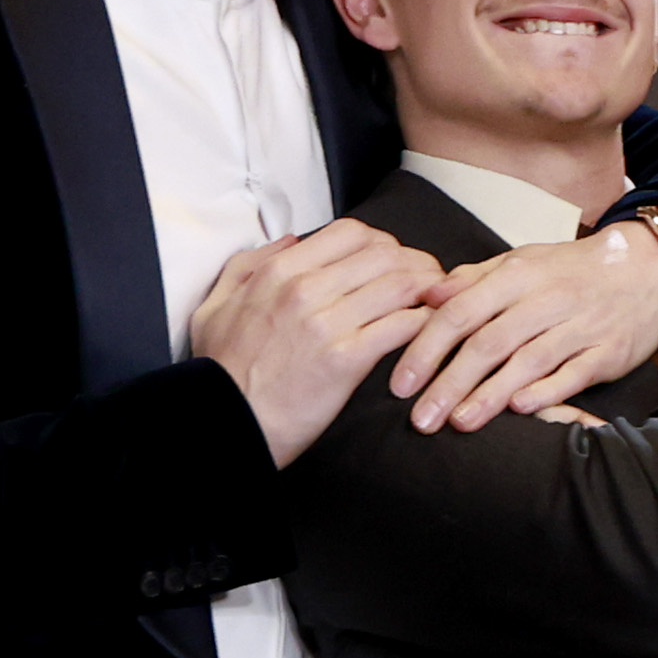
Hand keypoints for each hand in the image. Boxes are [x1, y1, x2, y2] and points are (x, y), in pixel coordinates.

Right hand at [181, 220, 444, 466]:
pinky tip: (431, 332)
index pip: (351, 233)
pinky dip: (426, 324)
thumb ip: (248, 267)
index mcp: (278, 271)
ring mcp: (326, 323)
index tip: (396, 260)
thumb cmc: (222, 371)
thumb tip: (288, 243)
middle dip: (417, 263)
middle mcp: (303, 288)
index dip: (384, 243)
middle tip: (433, 280)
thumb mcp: (216, 305)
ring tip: (441, 304)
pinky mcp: (345, 360)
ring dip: (429, 290)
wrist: (226, 424)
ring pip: (399, 284)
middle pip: (384, 254)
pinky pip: (402, 327)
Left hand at [389, 225, 657, 434]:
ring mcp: (579, 326)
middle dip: (449, 382)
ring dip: (490, 395)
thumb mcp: (522, 262)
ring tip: (459, 423)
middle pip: (487, 343)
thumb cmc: (574, 271)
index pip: (460, 312)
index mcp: (516, 276)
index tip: (402, 382)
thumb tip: (427, 295)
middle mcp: (545, 299)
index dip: (427, 348)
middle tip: (421, 418)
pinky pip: (573, 372)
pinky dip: (547, 391)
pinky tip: (520, 410)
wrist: (647, 268)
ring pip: (526, 362)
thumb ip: (474, 279)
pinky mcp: (608, 351)